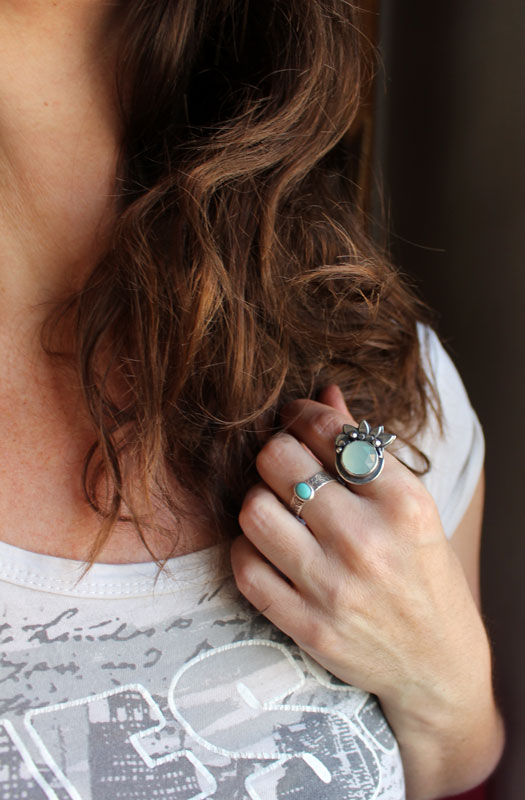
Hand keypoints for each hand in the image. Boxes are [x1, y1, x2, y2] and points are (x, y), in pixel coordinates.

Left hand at [230, 386, 502, 798]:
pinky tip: (268, 548)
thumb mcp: (413, 506)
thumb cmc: (426, 575)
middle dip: (274, 453)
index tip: (294, 420)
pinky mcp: (308, 627)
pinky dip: (247, 549)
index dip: (300, 414)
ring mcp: (334, 589)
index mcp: (404, 503)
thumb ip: (366, 447)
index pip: (328, 431)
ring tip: (276, 509)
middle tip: (283, 465)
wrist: (439, 666)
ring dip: (257, 501)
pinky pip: (245, 569)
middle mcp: (368, 542)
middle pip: (278, 463)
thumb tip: (324, 394)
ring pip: (253, 511)